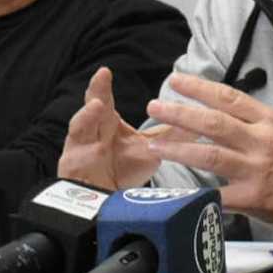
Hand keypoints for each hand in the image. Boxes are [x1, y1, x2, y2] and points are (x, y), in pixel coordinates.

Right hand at [58, 67, 160, 190]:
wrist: (105, 202)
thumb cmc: (122, 169)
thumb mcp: (148, 150)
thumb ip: (169, 136)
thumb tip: (198, 123)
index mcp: (105, 122)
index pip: (104, 99)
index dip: (103, 85)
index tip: (106, 71)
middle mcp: (90, 132)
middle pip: (90, 107)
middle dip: (95, 91)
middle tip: (102, 75)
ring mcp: (79, 150)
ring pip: (79, 130)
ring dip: (87, 117)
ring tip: (97, 106)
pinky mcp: (73, 172)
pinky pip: (75, 162)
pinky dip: (84, 156)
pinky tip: (94, 150)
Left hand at [144, 73, 272, 233]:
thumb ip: (250, 123)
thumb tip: (215, 113)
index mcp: (267, 121)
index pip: (229, 97)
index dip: (200, 88)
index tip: (176, 80)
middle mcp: (261, 141)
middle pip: (214, 122)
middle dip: (181, 112)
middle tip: (156, 106)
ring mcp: (256, 169)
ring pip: (210, 154)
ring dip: (179, 147)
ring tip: (155, 143)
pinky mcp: (254, 197)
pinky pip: (218, 195)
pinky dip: (195, 193)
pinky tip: (175, 192)